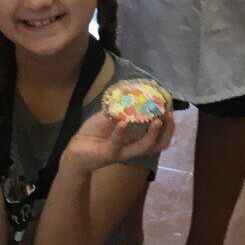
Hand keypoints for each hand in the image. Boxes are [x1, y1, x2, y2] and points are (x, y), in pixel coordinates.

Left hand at [60, 110, 175, 176]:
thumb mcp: (107, 118)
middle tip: (169, 116)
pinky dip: (121, 133)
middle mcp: (132, 147)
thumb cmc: (93, 134)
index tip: (170, 111)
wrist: (75, 151)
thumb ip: (118, 108)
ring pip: (143, 147)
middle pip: (158, 145)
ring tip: (157, 121)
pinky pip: (117, 144)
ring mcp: (122, 152)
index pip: (158, 137)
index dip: (168, 127)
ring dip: (152, 134)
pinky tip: (123, 123)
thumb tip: (130, 90)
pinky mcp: (109, 154)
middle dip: (167, 131)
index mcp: (134, 139)